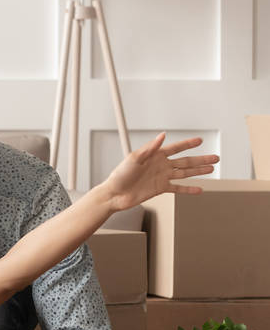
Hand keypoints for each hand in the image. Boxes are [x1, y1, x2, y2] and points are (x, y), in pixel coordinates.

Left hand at [102, 133, 218, 210]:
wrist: (114, 194)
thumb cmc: (120, 175)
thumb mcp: (134, 158)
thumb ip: (150, 148)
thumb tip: (162, 135)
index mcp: (155, 155)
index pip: (176, 148)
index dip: (188, 144)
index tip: (200, 140)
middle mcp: (161, 165)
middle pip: (185, 161)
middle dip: (201, 159)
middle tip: (216, 158)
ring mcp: (162, 177)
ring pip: (185, 173)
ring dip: (199, 171)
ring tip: (212, 169)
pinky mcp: (160, 189)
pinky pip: (178, 188)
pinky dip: (188, 189)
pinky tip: (199, 189)